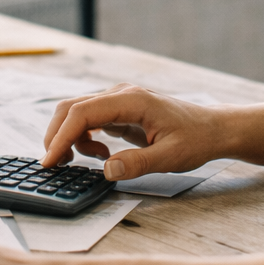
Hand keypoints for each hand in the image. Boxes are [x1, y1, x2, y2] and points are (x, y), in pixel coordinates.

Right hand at [42, 83, 226, 179]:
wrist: (212, 129)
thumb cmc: (196, 139)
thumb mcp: (171, 157)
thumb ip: (138, 163)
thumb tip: (107, 170)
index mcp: (132, 100)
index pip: (83, 112)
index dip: (62, 136)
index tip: (51, 161)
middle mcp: (121, 94)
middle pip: (72, 108)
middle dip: (57, 135)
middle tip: (55, 165)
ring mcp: (118, 101)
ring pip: (77, 113)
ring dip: (70, 138)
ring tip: (84, 161)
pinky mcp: (119, 110)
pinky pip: (89, 120)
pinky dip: (84, 138)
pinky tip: (101, 154)